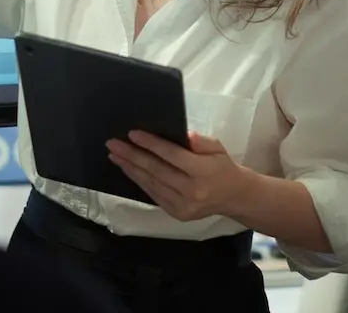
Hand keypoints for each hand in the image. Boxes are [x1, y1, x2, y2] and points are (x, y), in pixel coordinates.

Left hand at [107, 130, 248, 220]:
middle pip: (156, 170)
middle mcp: (192, 191)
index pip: (172, 155)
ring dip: (130, 169)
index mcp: (203, 171)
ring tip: (115, 156)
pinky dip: (139, 181)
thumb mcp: (217, 148)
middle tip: (113, 144)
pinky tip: (129, 170)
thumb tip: (183, 135)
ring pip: (151, 184)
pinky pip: (154, 195)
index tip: (132, 134)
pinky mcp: (177, 213)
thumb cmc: (222, 167)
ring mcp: (183, 205)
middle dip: (132, 156)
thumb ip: (200, 142)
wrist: (234, 196)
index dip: (151, 144)